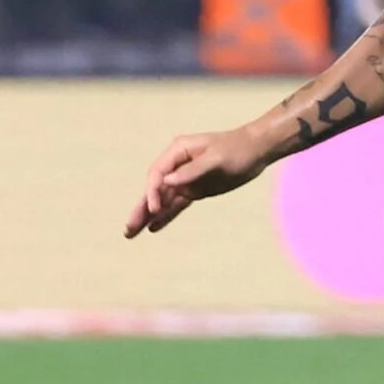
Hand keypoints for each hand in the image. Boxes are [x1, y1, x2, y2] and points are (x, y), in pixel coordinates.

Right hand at [124, 128, 272, 236]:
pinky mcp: (194, 190)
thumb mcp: (216, 159)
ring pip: (163, 200)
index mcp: (178, 150)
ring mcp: (185, 179)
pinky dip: (166, 217)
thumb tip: (167, 181)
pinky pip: (176, 205)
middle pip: (154, 189)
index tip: (153, 209)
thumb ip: (192, 170)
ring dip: (148, 216)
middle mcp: (177, 165)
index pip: (157, 174)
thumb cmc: (237, 149)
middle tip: (128, 228)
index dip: (152, 192)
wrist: (255, 150)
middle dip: (141, 208)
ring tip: (130, 233)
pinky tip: (152, 228)